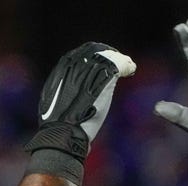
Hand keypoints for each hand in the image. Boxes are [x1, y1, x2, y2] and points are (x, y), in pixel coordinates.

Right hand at [25, 42, 136, 160]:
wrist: (64, 132)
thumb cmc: (60, 125)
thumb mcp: (57, 101)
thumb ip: (66, 91)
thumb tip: (73, 93)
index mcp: (62, 68)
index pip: (82, 54)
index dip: (95, 56)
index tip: (104, 62)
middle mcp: (75, 63)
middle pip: (95, 50)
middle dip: (108, 54)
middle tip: (120, 62)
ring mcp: (89, 69)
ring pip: (108, 56)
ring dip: (120, 59)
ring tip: (128, 65)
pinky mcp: (104, 75)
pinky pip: (119, 63)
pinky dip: (127, 65)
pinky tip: (131, 69)